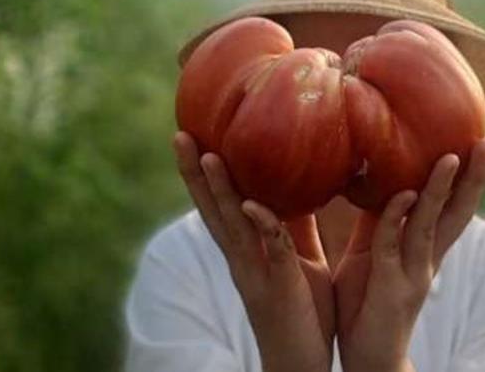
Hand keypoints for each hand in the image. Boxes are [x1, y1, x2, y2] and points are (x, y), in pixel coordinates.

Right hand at [173, 131, 334, 371]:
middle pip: (212, 210)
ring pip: (233, 226)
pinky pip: (272, 253)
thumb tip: (300, 187)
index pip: (219, 204)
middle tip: (180, 135)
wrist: (303, 364)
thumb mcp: (299, 259)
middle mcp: (241, 259)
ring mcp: (256, 274)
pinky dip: (262, 227)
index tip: (193, 136)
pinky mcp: (279, 289)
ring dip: (220, 191)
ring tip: (208, 155)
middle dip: (195, 173)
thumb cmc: (303, 310)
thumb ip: (292, 228)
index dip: (203, 173)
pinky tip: (253, 205)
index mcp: (245, 250)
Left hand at [334, 138, 484, 371]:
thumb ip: (379, 221)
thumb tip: (382, 182)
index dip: (469, 177)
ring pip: (430, 225)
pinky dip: (397, 218)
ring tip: (451, 156)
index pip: (453, 207)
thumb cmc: (365, 302)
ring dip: (442, 191)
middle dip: (474, 177)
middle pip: (458, 213)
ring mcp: (413, 274)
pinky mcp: (392, 289)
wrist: (366, 357)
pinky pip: (392, 246)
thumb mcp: (370, 252)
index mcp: (423, 249)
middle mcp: (426, 259)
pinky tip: (404, 194)